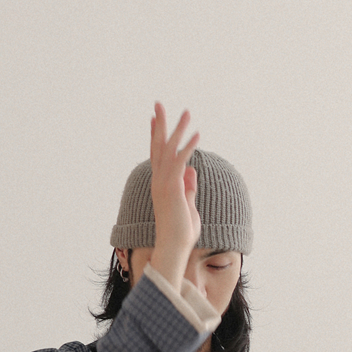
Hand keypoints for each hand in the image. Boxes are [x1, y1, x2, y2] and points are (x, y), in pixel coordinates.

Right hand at [148, 103, 200, 289]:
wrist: (174, 247)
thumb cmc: (181, 232)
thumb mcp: (188, 205)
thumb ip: (189, 187)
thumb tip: (192, 170)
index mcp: (161, 184)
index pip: (157, 155)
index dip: (155, 136)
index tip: (154, 119)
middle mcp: (159, 180)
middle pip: (157, 146)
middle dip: (159, 124)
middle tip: (159, 104)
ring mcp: (164, 183)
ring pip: (169, 150)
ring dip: (178, 129)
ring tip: (186, 112)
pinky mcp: (173, 188)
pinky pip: (180, 161)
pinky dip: (188, 147)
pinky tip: (197, 134)